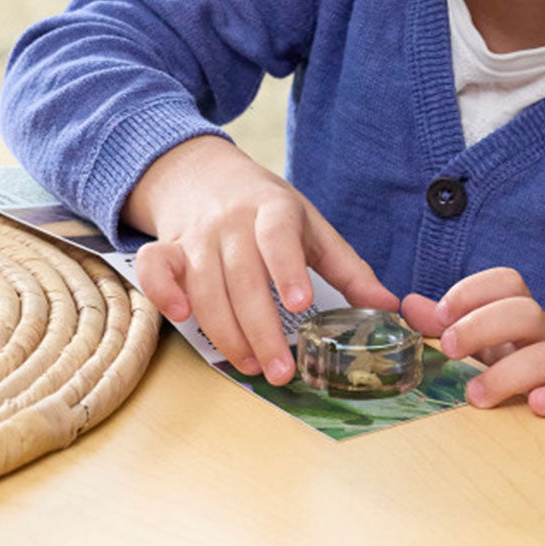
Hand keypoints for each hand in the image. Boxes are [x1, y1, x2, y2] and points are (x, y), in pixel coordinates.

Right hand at [125, 136, 397, 385]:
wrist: (204, 174)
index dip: (287, 268)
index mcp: (272, 209)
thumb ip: (347, 267)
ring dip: (225, 331)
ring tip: (250, 365)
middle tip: (280, 371)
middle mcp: (231, 221)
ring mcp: (196, 235)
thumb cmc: (266, 208)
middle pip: (242, 277)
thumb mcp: (310, 225)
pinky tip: (181, 317)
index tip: (301, 305)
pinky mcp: (168, 246)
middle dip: (260, 330)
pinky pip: (156, 268)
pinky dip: (162, 291)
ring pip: (204, 285)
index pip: (278, 235)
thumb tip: (388, 307)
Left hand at [401, 267, 544, 421]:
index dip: (473, 291)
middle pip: (526, 312)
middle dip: (483, 327)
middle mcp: (543, 335)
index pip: (507, 282)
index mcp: (515, 315)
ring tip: (476, 397)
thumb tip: (408, 305)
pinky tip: (537, 406)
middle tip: (451, 350)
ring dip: (511, 374)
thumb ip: (444, 324)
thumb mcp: (481, 342)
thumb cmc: (517, 363)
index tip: (442, 316)